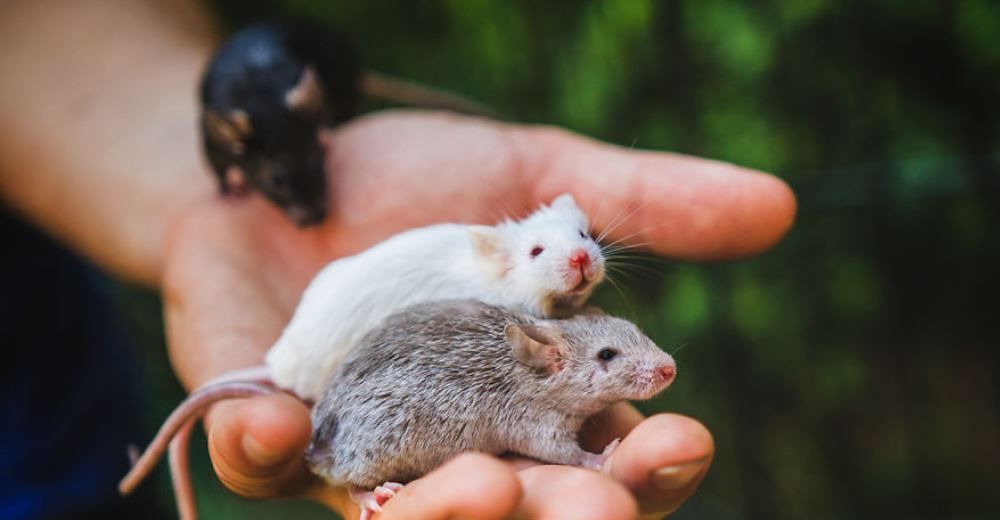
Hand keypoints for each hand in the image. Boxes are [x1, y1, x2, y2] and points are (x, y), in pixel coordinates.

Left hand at [162, 110, 794, 517]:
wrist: (293, 159)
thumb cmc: (420, 181)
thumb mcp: (542, 178)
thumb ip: (650, 202)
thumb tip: (780, 206)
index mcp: (526, 398)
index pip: (602, 462)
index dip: (646, 466)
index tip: (683, 435)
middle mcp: (449, 440)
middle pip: (517, 511)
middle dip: (560, 519)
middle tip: (599, 513)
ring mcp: (356, 441)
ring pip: (400, 515)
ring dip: (443, 516)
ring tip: (488, 492)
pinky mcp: (263, 421)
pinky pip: (261, 459)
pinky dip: (270, 449)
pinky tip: (282, 427)